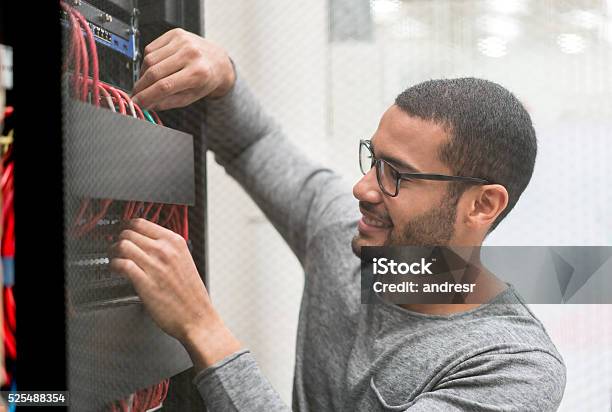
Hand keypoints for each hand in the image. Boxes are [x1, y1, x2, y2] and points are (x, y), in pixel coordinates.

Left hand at [110, 218, 240, 369]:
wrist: (198, 318)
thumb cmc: (191, 295)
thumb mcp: (184, 261)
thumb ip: (167, 250)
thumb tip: (145, 243)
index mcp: (175, 242)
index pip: (141, 223)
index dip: (126, 227)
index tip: (121, 232)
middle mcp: (165, 251)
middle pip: (128, 232)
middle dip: (118, 240)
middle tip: (116, 249)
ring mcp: (156, 265)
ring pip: (122, 245)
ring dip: (113, 252)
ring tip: (114, 260)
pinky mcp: (146, 282)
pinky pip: (121, 264)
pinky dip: (114, 265)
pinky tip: (116, 270)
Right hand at [132, 28, 235, 109]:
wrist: (218, 60)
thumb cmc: (205, 79)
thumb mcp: (191, 97)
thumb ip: (168, 102)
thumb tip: (146, 105)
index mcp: (198, 73)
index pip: (164, 86)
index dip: (146, 95)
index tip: (137, 102)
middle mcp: (191, 54)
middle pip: (154, 72)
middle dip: (141, 86)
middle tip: (136, 93)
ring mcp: (182, 41)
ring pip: (149, 59)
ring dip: (143, 73)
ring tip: (148, 81)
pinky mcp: (175, 33)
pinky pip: (151, 48)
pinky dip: (148, 60)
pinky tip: (154, 67)